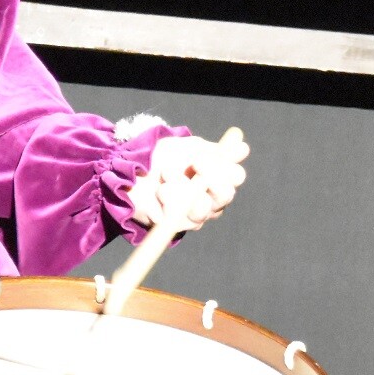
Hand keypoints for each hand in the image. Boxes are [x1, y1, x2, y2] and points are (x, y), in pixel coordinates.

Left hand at [131, 129, 248, 230]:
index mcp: (218, 178)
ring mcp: (194, 215)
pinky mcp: (174, 226)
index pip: (236, 176)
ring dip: (180, 187)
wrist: (131, 169)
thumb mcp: (189, 148)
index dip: (223, 167)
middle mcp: (211, 200)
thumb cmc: (163, 158)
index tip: (199, 158)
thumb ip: (215, 151)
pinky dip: (166, 198)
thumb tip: (242, 148)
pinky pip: (177, 215)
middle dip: (207, 179)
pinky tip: (157, 192)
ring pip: (201, 207)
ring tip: (164, 178)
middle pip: (225, 195)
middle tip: (189, 165)